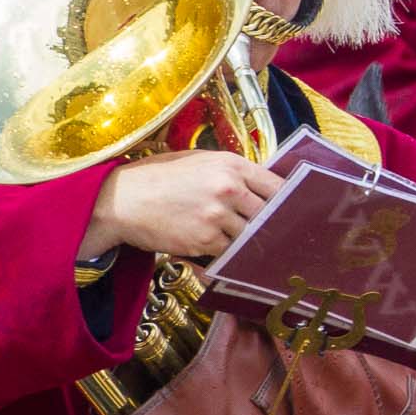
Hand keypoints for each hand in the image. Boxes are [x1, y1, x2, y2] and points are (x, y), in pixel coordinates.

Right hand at [80, 151, 286, 259]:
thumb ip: (233, 173)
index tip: (294, 211)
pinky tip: (222, 250)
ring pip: (250, 236)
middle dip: (272, 225)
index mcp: (232, 165)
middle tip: (280, 235)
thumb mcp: (200, 161)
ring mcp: (218, 216)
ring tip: (252, 246)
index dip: (289, 201)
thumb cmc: (159, 177)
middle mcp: (230, 189)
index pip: (278, 186)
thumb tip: (264, 187)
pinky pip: (228, 252)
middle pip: (269, 213)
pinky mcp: (204, 240)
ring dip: (249, 242)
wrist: (121, 200)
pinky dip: (228, 254)